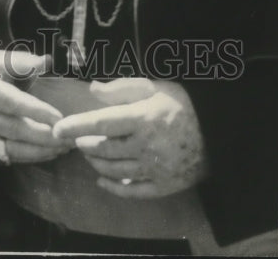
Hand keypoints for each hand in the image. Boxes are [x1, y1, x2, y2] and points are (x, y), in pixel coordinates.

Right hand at [0, 46, 71, 164]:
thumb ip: (23, 61)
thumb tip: (47, 61)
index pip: (14, 104)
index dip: (38, 112)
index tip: (60, 118)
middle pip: (16, 129)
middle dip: (45, 136)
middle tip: (70, 138)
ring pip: (12, 148)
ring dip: (40, 151)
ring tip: (63, 148)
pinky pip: (5, 155)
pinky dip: (27, 157)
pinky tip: (45, 154)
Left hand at [52, 77, 208, 197]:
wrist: (220, 131)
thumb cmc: (182, 103)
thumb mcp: (154, 87)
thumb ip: (121, 89)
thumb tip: (92, 90)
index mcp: (143, 118)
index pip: (100, 123)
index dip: (75, 127)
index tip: (57, 130)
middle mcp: (147, 146)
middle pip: (104, 149)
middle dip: (84, 144)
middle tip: (77, 139)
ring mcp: (156, 169)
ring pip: (114, 170)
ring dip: (96, 162)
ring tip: (89, 153)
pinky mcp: (165, 186)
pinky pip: (133, 191)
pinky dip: (114, 187)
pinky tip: (102, 180)